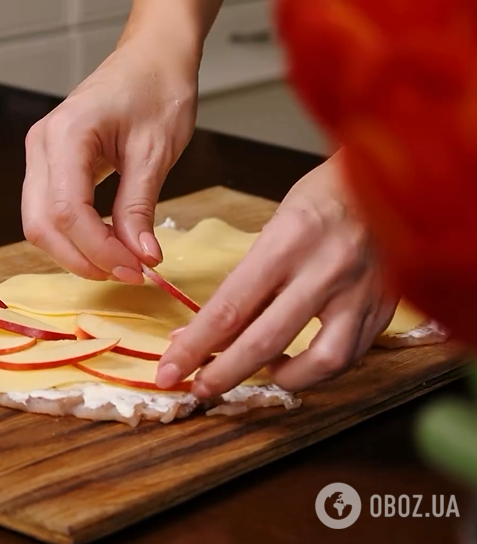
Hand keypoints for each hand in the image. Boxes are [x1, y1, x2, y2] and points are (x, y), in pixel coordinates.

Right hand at [21, 36, 197, 282]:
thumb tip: (141, 257)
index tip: (137, 269)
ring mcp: (43, 152)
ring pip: (42, 221)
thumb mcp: (155, 152)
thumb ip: (140, 207)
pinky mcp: (54, 160)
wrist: (154, 57)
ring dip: (77, 250)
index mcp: (66, 135)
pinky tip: (109, 243)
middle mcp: (43, 144)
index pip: (68, 211)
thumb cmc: (158, 88)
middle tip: (130, 273)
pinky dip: (77, 234)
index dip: (100, 250)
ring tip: (123, 262)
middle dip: (83, 258)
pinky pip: (52, 208)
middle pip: (42, 223)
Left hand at [156, 152, 397, 395]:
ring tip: (264, 374)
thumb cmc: (326, 194)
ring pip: (321, 361)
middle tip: (199, 389)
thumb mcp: (279, 224)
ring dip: (284, 378)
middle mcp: (326, 268)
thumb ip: (252, 276)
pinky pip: (352, 354)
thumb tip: (217, 326)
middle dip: (224, 374)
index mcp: (290, 239)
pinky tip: (304, 362)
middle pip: (266, 340)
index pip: (231, 305)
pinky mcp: (385, 306)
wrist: (394, 176)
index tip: (171, 369)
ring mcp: (361, 291)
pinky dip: (322, 368)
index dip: (196, 345)